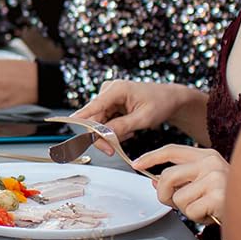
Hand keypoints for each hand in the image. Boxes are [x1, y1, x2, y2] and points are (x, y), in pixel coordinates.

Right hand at [74, 79, 193, 140]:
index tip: (70, 124)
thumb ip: (122, 126)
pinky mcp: (109, 104)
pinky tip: (128, 128)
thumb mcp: (143, 118)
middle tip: (113, 150)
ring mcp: (108, 97)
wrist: (170, 99)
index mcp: (116, 89)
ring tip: (130, 132)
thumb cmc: (160, 103)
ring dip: (112, 133)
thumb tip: (104, 135)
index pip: (94, 106)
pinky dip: (115, 130)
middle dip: (103, 135)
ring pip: (99, 123)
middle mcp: (108, 90)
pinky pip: (104, 122)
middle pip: (94, 118)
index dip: (82, 118)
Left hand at [136, 144, 227, 224]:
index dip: (151, 157)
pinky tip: (211, 215)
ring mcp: (216, 178)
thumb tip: (153, 181)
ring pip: (177, 197)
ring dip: (185, 209)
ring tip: (203, 209)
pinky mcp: (218, 196)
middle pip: (167, 176)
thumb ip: (180, 180)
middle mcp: (211, 162)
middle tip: (174, 203)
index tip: (136, 164)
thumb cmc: (228, 200)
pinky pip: (190, 211)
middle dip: (164, 194)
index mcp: (207, 155)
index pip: (171, 150)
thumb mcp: (202, 184)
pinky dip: (197, 218)